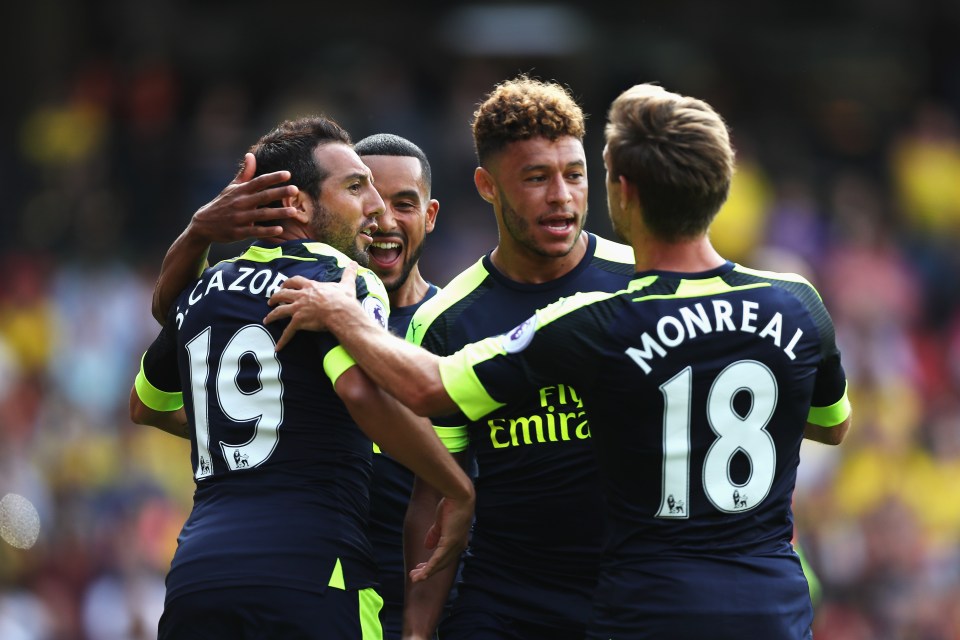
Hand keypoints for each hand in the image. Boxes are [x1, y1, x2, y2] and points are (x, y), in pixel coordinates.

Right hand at [188, 153, 306, 242]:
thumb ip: (245, 173)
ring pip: (261, 214)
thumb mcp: (232, 187)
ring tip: (294, 211)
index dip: (273, 177)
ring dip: (278, 213)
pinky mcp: (238, 232)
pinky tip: (280, 230)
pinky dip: (267, 231)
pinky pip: (254, 231)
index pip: (259, 181)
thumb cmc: (222, 203)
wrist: (203, 224)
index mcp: (241, 191)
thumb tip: (251, 155)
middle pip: (263, 196)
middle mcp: (241, 203)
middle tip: (295, 190)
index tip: (288, 174)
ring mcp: (239, 218)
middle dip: (279, 192)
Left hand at [264, 262, 359, 349]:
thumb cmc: (343, 299)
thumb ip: (348, 273)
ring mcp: (298, 308)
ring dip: (272, 315)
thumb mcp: (346, 284)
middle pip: (283, 294)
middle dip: (275, 297)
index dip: (288, 283)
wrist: (341, 312)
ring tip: (267, 319)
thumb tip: (354, 263)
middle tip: (270, 301)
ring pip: (280, 311)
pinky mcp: (299, 321)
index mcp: (311, 286)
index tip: (283, 285)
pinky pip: (288, 331)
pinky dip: (282, 340)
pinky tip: (278, 347)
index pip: (295, 281)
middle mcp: (301, 296)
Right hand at [408, 494, 472, 582]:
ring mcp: (455, 545)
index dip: (432, 565)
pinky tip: (422, 575)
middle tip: (414, 576)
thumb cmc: (452, 505)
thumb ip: (435, 534)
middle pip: (441, 565)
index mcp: (457, 542)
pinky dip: (429, 569)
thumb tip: (427, 546)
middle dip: (427, 572)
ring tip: (414, 577)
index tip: (420, 568)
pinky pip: (437, 559)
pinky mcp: (450, 543)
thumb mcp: (441, 522)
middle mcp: (458, 546)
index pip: (444, 558)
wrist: (458, 495)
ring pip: (438, 565)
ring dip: (425, 573)